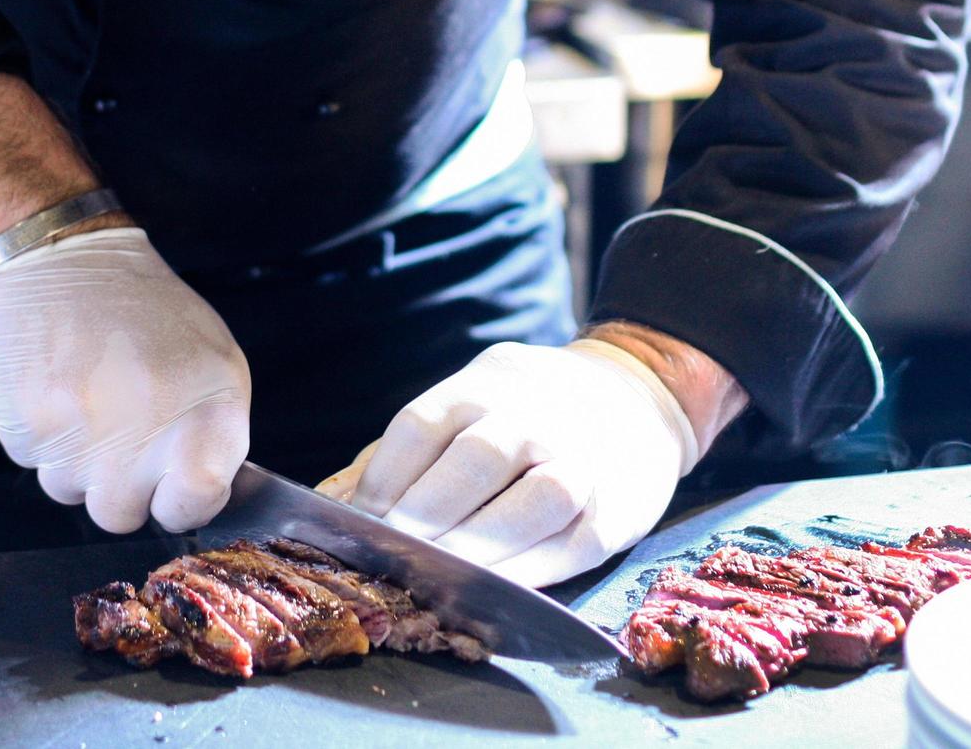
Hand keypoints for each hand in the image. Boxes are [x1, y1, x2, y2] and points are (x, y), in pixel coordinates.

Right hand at [0, 227, 249, 532]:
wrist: (64, 257)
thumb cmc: (145, 309)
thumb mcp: (213, 359)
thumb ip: (215, 433)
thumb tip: (201, 494)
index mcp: (205, 410)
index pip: (195, 503)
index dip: (183, 503)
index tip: (176, 485)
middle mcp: (144, 429)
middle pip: (121, 515)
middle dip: (120, 486)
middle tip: (122, 432)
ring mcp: (81, 431)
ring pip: (69, 491)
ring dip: (77, 460)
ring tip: (89, 398)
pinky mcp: (26, 423)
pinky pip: (31, 462)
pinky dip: (41, 436)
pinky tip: (57, 388)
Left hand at [321, 339, 706, 586]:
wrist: (639, 396)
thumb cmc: (527, 410)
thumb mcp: (470, 400)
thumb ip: (402, 453)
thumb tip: (331, 503)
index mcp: (487, 382)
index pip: (425, 423)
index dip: (385, 476)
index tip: (357, 521)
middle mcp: (538, 413)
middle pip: (477, 459)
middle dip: (426, 514)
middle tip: (389, 555)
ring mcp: (584, 458)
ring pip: (536, 498)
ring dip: (480, 545)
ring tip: (436, 577)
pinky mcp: (619, 508)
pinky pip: (574, 543)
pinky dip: (530, 570)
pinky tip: (491, 588)